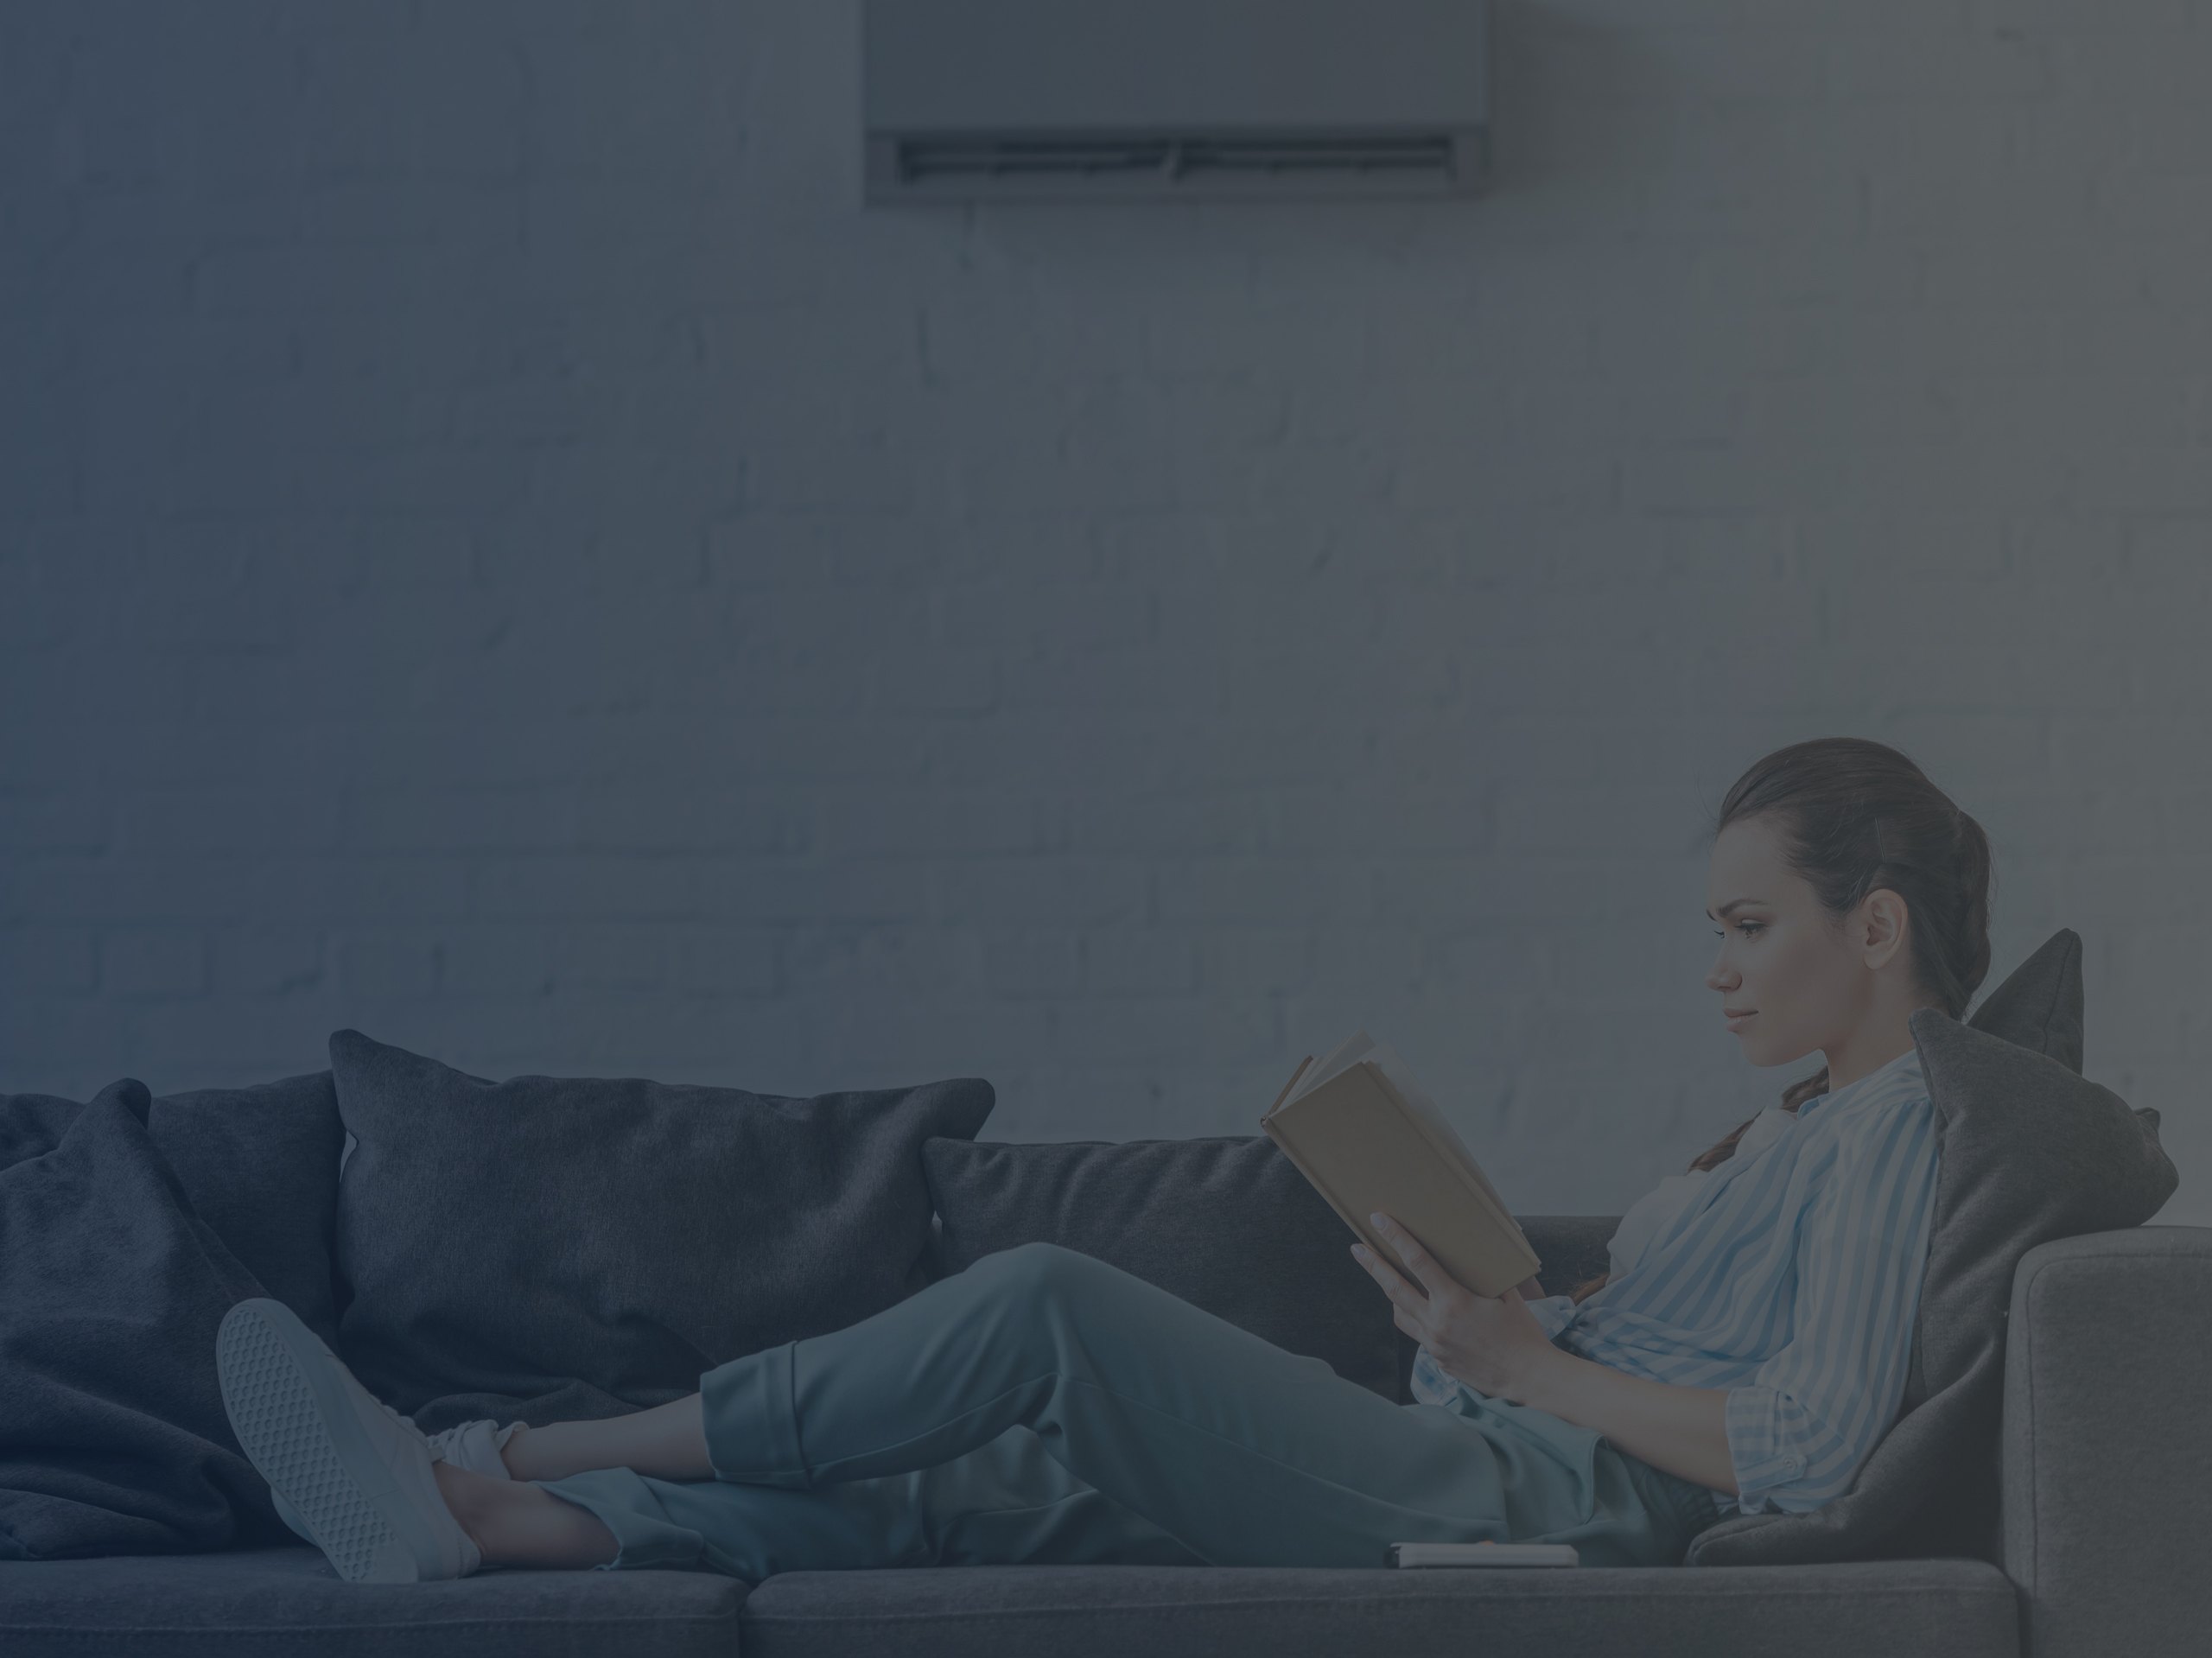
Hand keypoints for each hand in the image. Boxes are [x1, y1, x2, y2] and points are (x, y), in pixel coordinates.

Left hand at [1351, 1213, 1563, 1404]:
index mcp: (1453, 1302)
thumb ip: (1488, 1275)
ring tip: (1384, 1278)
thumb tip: (1483, 1252)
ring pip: (1400, 1314)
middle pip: (1394, 1288)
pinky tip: (1418, 1310)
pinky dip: (1412, 1318)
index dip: (1396, 1238)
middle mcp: (1437, 1323)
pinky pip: (1417, 1334)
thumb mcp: (1508, 1296)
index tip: (1379, 1221)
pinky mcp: (1438, 1359)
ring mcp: (1434, 1344)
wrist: (1529, 1378)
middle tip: (1356, 1248)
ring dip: (1390, 1294)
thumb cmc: (1523, 1334)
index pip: (1417, 1261)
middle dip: (1373, 1265)